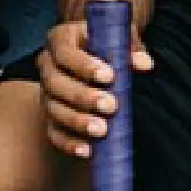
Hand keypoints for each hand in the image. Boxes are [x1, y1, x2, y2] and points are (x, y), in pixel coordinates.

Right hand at [39, 9, 152, 159]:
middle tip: (111, 106)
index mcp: (60, 40)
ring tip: (102, 130)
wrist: (97, 57)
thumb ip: (131, 49)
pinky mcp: (51, 117)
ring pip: (54, 110)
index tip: (109, 76)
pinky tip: (88, 150)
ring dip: (77, 122)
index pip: (64, 53)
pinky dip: (69, 143)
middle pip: (55, 84)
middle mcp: (47, 67)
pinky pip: (54, 133)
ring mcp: (46, 94)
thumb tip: (144, 64)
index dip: (84, 66)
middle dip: (83, 97)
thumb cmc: (108, 45)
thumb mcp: (119, 39)